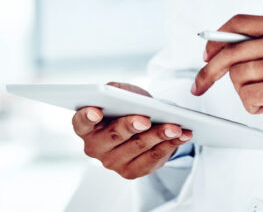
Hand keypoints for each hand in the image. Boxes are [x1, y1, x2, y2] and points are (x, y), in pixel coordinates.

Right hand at [71, 82, 192, 179]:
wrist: (144, 123)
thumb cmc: (127, 106)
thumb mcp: (120, 92)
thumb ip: (115, 90)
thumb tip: (116, 91)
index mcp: (86, 127)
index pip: (81, 122)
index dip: (87, 117)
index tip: (96, 110)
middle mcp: (95, 147)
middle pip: (114, 136)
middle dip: (131, 126)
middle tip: (145, 119)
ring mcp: (112, 162)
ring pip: (138, 147)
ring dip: (158, 135)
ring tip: (174, 126)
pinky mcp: (132, 172)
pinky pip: (152, 158)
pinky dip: (169, 145)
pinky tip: (181, 136)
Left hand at [192, 15, 262, 132]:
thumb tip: (227, 49)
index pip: (238, 22)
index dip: (217, 38)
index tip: (206, 53)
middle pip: (229, 51)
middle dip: (208, 71)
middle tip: (200, 84)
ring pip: (237, 77)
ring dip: (245, 93)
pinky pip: (248, 97)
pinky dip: (254, 106)